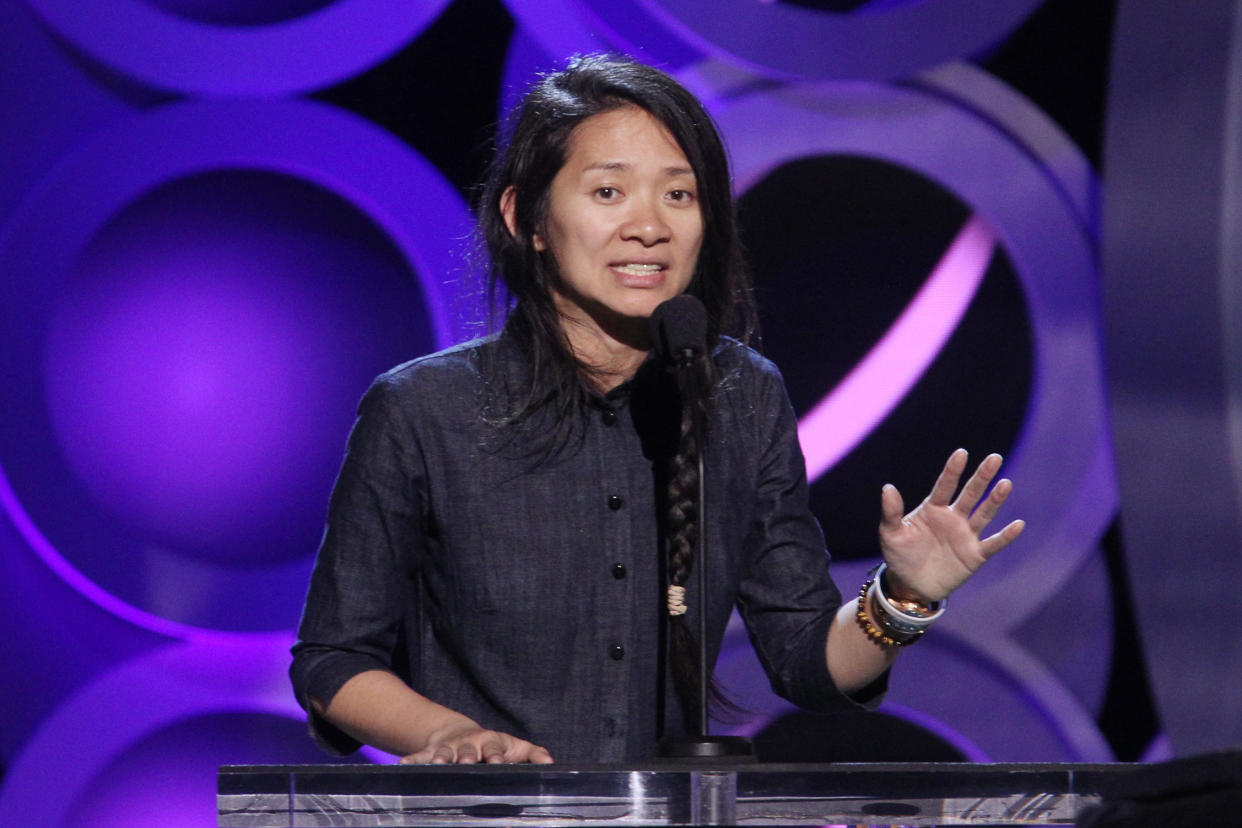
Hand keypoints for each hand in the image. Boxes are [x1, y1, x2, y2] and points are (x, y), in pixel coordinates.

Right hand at [398, 722, 554, 764]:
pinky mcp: (431, 751)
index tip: (497, 763)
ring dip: (440, 758)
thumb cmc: (492, 746)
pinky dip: (412, 760)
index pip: (495, 748)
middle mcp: (469, 744)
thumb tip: (550, 764)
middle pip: (468, 749)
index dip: (496, 755)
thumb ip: (532, 754)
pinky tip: (403, 765)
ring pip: (444, 752)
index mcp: (491, 743)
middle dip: (466, 756)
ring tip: (437, 764)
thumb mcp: (514, 748)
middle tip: (465, 762)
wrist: (459, 733)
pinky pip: (420, 756)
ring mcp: (449, 748)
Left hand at [878, 448, 1023, 602]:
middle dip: (982, 477)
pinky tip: (1018, 524)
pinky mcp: (975, 555)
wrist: (910, 584)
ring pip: (984, 514)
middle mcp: (953, 517)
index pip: (944, 486)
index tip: (961, 453)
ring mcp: (966, 535)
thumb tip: (887, 487)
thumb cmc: (899, 554)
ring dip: (995, 500)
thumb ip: (891, 512)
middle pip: (970, 494)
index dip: (953, 470)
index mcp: (933, 508)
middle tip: (994, 458)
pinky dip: (1005, 536)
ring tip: (1006, 483)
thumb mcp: (890, 533)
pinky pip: (993, 544)